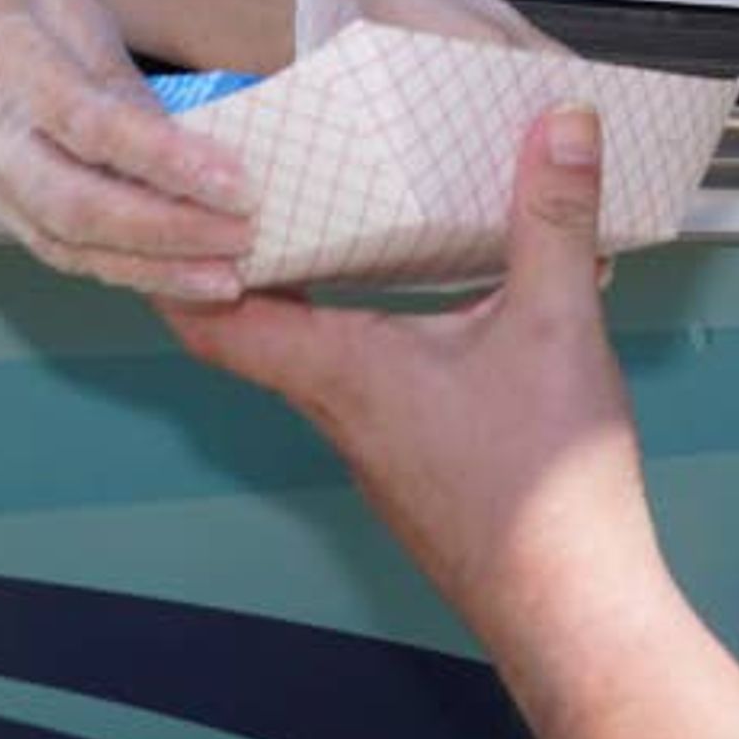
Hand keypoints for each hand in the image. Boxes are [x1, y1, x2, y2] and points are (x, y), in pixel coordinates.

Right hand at [0, 0, 259, 298]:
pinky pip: (47, 245)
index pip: (91, 124)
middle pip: (73, 204)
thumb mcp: (61, 2)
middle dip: (166, 234)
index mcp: (4, 57)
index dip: (166, 161)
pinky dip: (112, 267)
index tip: (234, 182)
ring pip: (60, 242)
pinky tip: (168, 274)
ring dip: (147, 268)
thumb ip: (118, 79)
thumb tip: (186, 143)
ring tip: (221, 278)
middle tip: (241, 238)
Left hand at [165, 107, 667, 651]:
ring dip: (312, 303)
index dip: (179, 267)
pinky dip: (369, 342)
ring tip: (337, 234)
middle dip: (252, 264)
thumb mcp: (555, 326)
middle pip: (257, 335)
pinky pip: (367, 393)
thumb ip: (553, 220)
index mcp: (344, 373)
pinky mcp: (416, 473)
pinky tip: (427, 320)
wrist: (571, 611)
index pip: (217, 321)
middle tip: (255, 197)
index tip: (166, 212)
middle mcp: (341, 415)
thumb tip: (560, 128)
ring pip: (313, 366)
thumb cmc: (546, 493)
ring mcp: (376, 452)